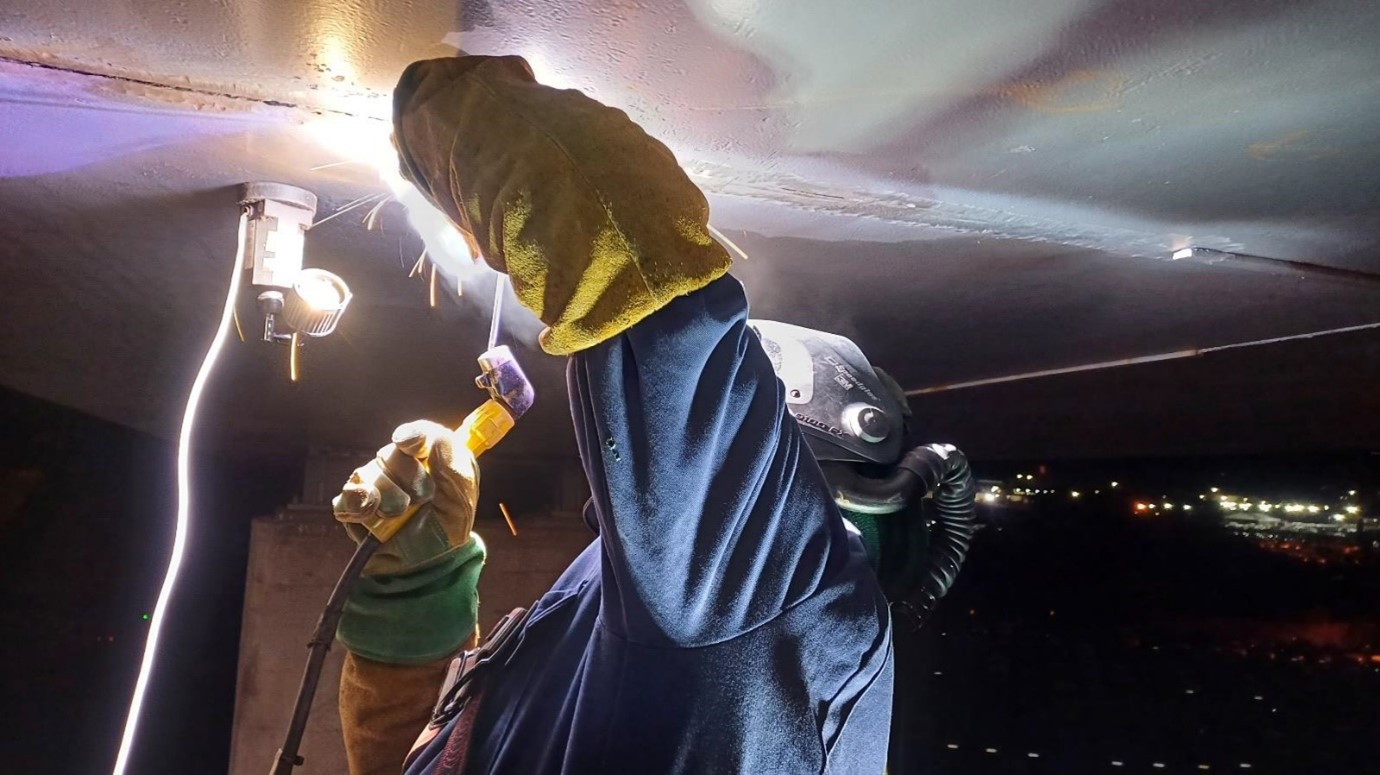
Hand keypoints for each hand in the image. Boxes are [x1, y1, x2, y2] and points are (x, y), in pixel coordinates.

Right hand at [334, 420, 478, 576]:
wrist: (422, 569)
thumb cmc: (444, 531)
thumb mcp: (462, 503)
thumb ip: (455, 468)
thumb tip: (435, 440)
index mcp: (430, 459)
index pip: (419, 434)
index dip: (413, 435)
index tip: (409, 444)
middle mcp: (399, 466)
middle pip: (390, 453)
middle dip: (407, 478)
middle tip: (422, 500)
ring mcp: (373, 484)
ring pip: (367, 473)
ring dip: (386, 496)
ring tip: (399, 515)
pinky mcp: (353, 506)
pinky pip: (347, 497)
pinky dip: (357, 505)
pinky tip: (371, 516)